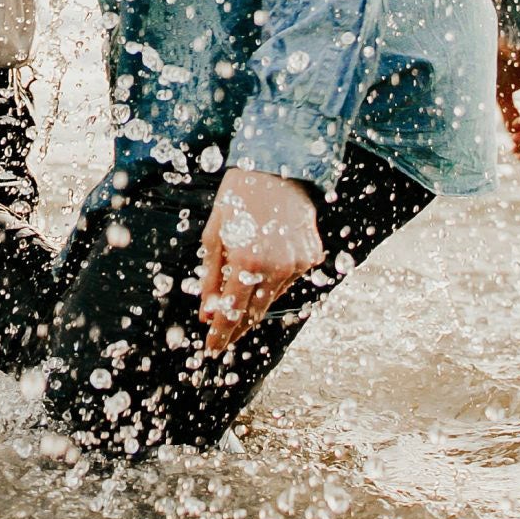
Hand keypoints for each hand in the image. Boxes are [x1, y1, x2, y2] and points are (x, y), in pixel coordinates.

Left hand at [198, 168, 324, 355]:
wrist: (279, 168)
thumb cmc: (238, 197)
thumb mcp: (215, 233)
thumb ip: (211, 277)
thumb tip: (207, 313)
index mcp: (247, 260)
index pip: (231, 311)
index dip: (221, 333)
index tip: (212, 350)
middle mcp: (276, 267)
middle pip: (254, 312)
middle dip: (236, 326)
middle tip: (223, 337)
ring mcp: (298, 264)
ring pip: (272, 296)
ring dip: (255, 298)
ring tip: (243, 284)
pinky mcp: (312, 258)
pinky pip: (290, 279)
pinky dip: (275, 278)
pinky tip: (267, 258)